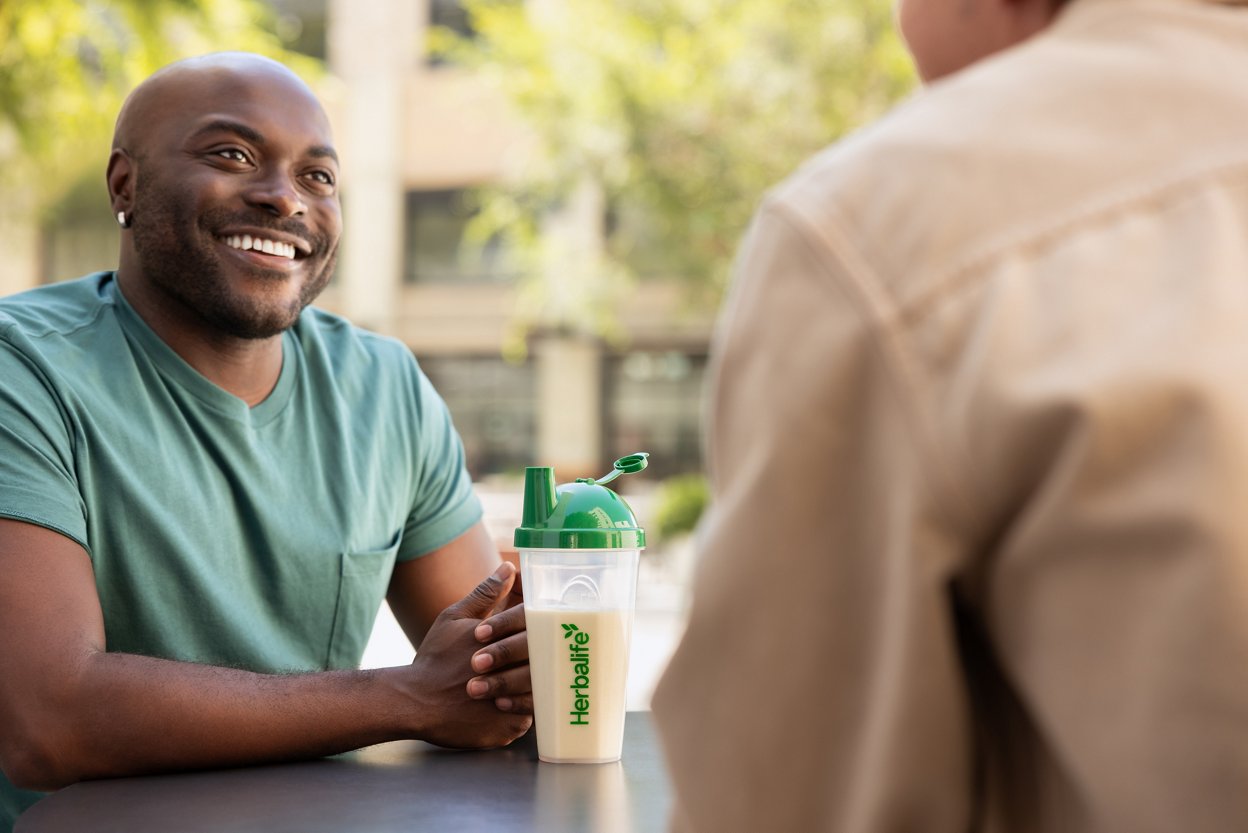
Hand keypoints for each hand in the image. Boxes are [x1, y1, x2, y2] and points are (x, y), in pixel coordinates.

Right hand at [405, 563, 532, 748]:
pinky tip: (514, 702)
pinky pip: (529, 719)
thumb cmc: (435, 658)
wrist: (415, 702)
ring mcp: (512, 706)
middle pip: (545, 664)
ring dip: (536, 686)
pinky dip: (524, 710)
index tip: (536, 635)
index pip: (539, 631)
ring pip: (542, 693)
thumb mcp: (455, 618)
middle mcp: (511, 675)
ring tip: (527, 680)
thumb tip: (509, 566)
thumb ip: (486, 593)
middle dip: (540, 660)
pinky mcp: (508, 730)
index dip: (541, 631)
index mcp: (501, 643)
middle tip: (531, 661)